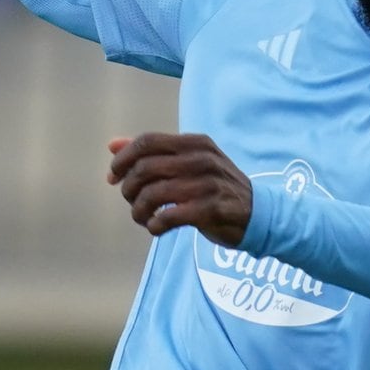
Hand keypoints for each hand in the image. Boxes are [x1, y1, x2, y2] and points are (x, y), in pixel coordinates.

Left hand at [108, 132, 252, 242]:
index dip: (123, 159)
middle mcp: (201, 159)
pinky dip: (154, 225)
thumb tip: (112, 145)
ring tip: (143, 217)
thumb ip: (152, 153)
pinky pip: (167, 217)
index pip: (146, 142)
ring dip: (138, 210)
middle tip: (132, 201)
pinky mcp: (210, 210)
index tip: (113, 177)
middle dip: (128, 188)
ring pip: (152, 194)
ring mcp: (207, 184)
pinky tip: (157, 227)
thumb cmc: (214, 187)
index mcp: (194, 143)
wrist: (258, 213)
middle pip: (144, 169)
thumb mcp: (188, 163)